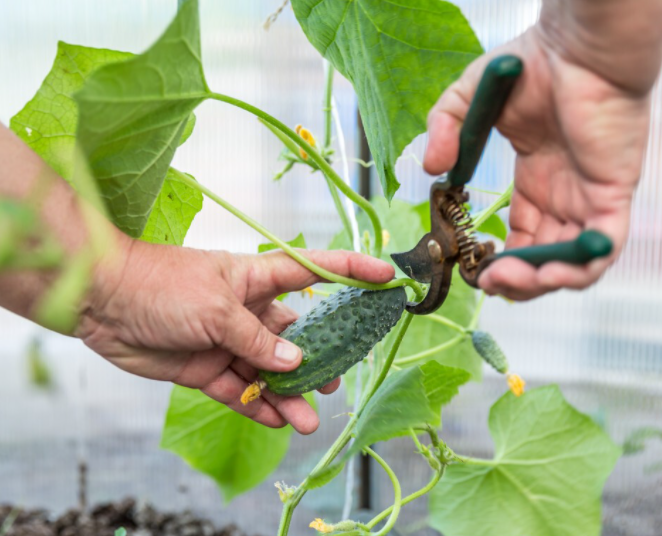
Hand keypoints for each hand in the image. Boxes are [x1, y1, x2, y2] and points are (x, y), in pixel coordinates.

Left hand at [77, 236, 394, 433]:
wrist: (103, 303)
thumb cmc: (162, 284)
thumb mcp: (216, 309)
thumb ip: (256, 339)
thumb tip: (295, 364)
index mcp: (257, 279)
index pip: (315, 270)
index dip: (353, 271)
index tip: (387, 278)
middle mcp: (250, 310)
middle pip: (297, 335)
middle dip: (319, 358)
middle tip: (337, 380)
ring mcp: (230, 340)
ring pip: (271, 371)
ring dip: (290, 394)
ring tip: (308, 419)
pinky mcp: (208, 368)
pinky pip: (241, 391)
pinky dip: (258, 406)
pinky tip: (276, 421)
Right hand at [424, 27, 654, 299]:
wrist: (576, 45)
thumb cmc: (531, 65)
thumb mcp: (468, 100)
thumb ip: (445, 132)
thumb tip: (431, 169)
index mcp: (539, 182)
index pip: (523, 238)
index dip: (500, 261)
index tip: (475, 270)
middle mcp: (566, 196)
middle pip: (545, 259)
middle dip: (517, 281)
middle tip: (488, 282)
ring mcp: (590, 197)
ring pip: (573, 263)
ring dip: (541, 282)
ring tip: (506, 280)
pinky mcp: (613, 193)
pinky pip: (603, 246)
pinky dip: (578, 268)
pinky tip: (546, 272)